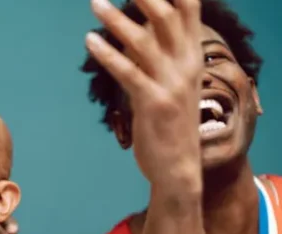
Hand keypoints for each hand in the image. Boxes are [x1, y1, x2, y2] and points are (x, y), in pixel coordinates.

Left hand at [86, 0, 203, 189]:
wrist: (179, 169)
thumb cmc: (169, 122)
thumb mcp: (169, 81)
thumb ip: (155, 53)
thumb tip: (133, 27)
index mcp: (192, 56)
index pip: (189, 8)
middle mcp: (186, 65)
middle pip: (168, 17)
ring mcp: (172, 85)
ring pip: (144, 43)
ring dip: (117, 21)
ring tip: (95, 3)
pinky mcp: (154, 104)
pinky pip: (128, 73)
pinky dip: (108, 55)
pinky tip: (89, 41)